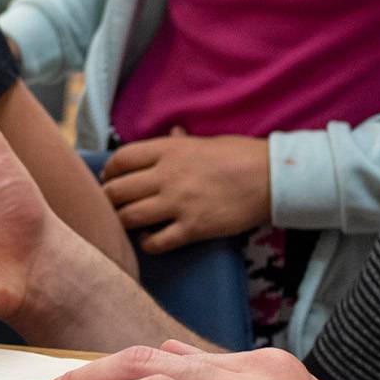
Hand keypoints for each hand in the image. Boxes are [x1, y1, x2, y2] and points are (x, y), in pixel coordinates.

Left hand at [101, 131, 270, 252]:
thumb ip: (181, 143)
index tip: (110, 179)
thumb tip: (171, 135)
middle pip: (117, 191)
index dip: (108, 171)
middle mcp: (167, 176)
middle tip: (113, 205)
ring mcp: (178, 203)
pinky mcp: (193, 229)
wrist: (271, 178)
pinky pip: (156, 242)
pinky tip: (150, 239)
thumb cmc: (241, 154)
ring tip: (127, 223)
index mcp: (169, 150)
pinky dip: (146, 244)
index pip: (120, 159)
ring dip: (122, 222)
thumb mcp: (206, 141)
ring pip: (129, 217)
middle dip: (109, 200)